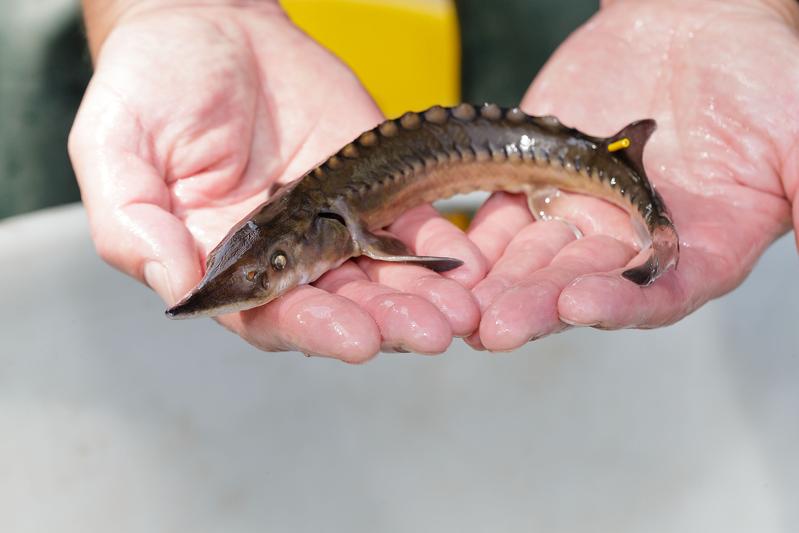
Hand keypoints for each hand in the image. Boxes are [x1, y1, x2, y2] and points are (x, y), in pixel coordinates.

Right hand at [69, 1, 483, 361]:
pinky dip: (438, 246)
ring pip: (381, 275)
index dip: (313, 328)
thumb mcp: (116, 149)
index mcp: (221, 260)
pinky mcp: (369, 189)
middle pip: (339, 303)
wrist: (212, 23)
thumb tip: (179, 292)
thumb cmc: (151, 85)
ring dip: (421, 298)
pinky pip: (410, 223)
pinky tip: (464, 264)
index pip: (269, 313)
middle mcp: (281, 256)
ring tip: (459, 312)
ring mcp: (331, 224)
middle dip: (386, 322)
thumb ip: (134, 226)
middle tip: (430, 332)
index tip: (356, 338)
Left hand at [466, 0, 798, 350]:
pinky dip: (478, 244)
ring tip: (465, 309)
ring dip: (498, 289)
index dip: (623, 304)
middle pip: (582, 288)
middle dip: (539, 307)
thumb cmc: (759, 76)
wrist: (694, 25)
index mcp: (699, 249)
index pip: (659, 293)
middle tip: (499, 327)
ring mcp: (582, 220)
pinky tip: (449, 263)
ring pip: (533, 264)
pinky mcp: (538, 188)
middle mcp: (633, 247)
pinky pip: (502, 223)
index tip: (583, 305)